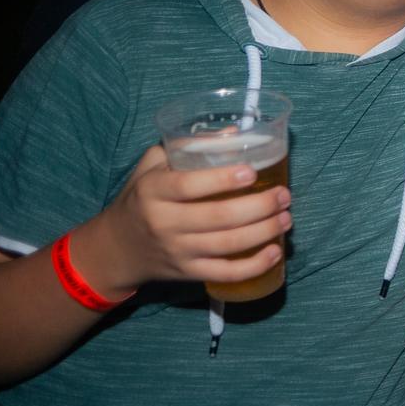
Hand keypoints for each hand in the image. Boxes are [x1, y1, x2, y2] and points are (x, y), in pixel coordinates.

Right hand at [80, 144, 290, 293]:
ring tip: (287, 218)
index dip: (222, 179)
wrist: (118, 248)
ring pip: (228, 244)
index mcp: (153, 191)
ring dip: (264, 231)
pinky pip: (226, 273)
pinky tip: (275, 252)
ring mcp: (178, 251)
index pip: (188, 185)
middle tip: (284, 196)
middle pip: (218, 216)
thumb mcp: (151, 167)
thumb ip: (188, 148)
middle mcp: (164, 222)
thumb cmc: (142, 199)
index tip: (252, 172)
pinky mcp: (188, 273)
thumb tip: (234, 132)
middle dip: (259, 206)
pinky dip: (255, 266)